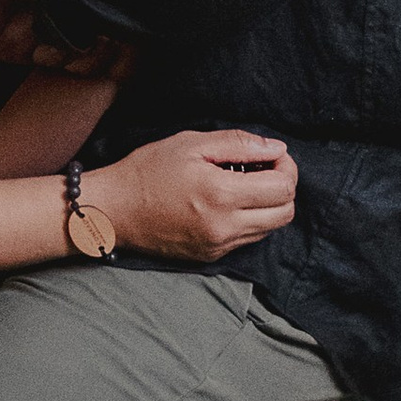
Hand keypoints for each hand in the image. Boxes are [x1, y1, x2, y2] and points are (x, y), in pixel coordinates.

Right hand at [83, 129, 296, 262]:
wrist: (114, 210)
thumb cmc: (148, 170)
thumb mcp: (191, 144)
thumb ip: (239, 144)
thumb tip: (276, 148)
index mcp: (222, 195)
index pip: (283, 187)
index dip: (286, 166)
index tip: (272, 155)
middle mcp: (225, 227)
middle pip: (285, 213)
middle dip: (284, 187)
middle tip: (265, 169)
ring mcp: (219, 246)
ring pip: (270, 228)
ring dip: (268, 205)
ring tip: (244, 184)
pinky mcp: (211, 257)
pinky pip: (247, 239)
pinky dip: (250, 219)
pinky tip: (228, 202)